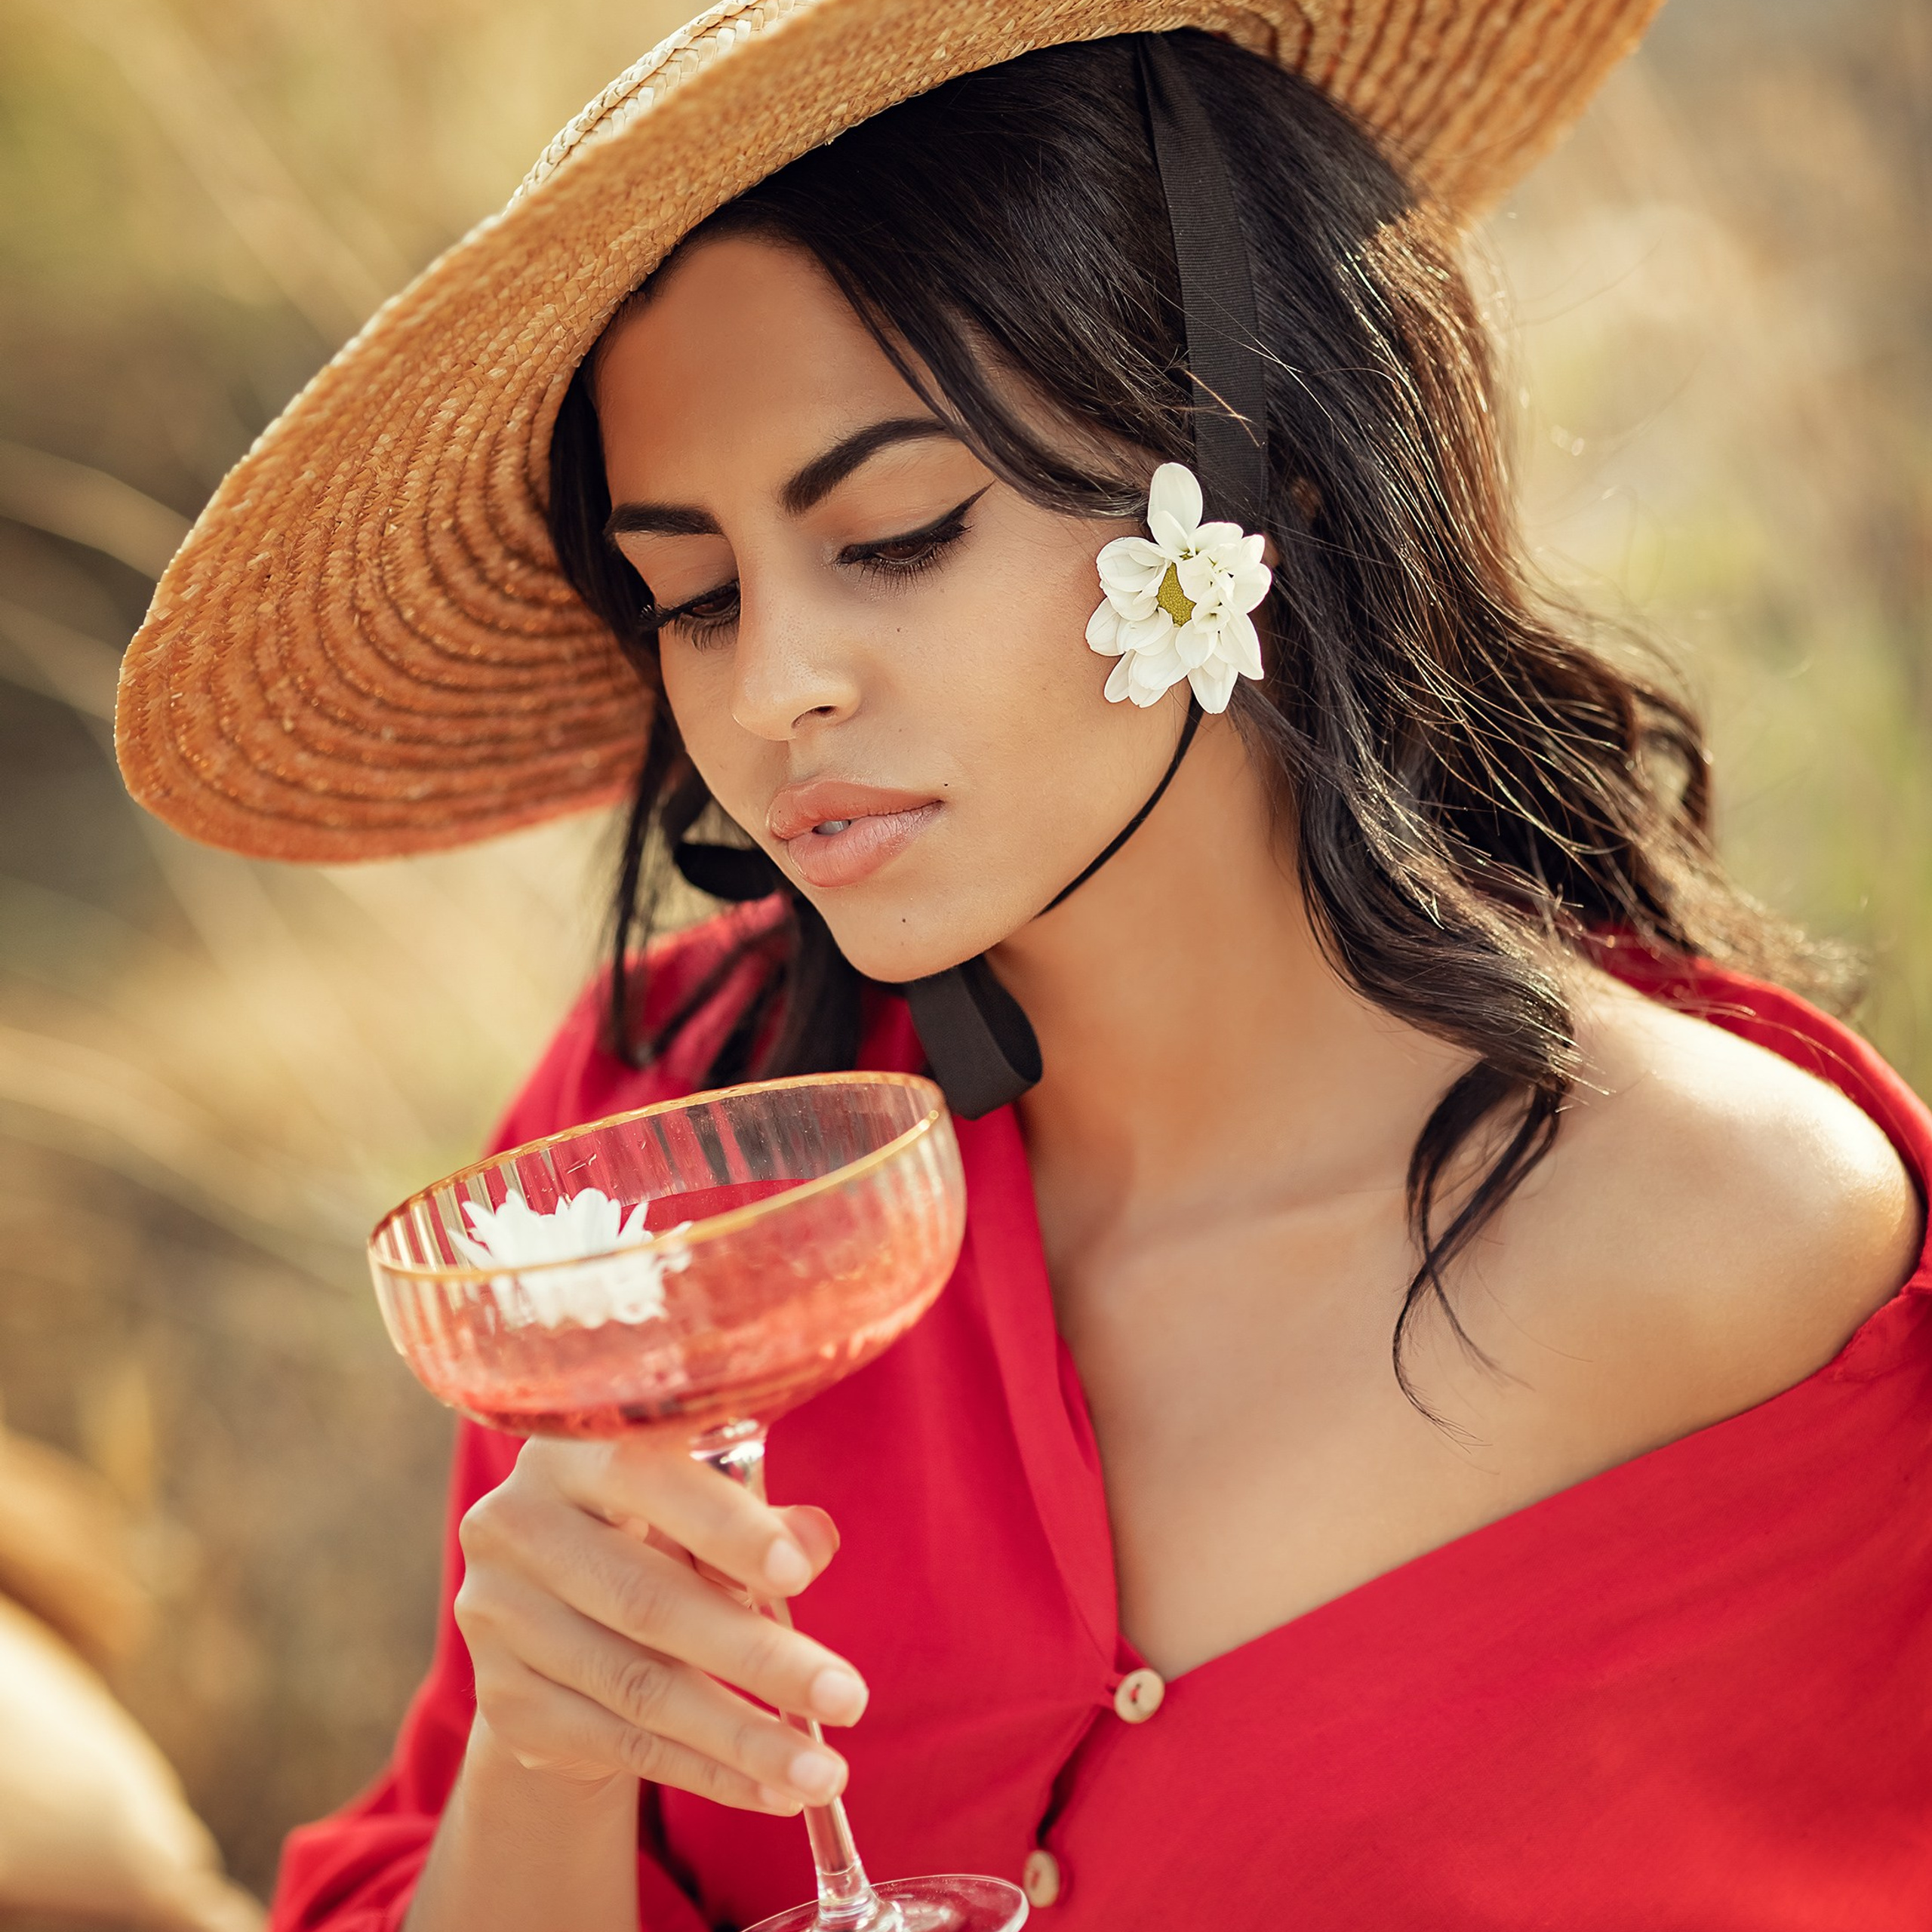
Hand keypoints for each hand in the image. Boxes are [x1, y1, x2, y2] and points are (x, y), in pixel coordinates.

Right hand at [454, 1434, 864, 1815]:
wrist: (551, 1614)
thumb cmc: (651, 1534)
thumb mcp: (699, 1508)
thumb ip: (756, 1519)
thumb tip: (813, 1542)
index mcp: (569, 1449)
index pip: (642, 1476)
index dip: (721, 1526)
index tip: (798, 1574)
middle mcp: (516, 1525)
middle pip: (647, 1601)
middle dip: (759, 1656)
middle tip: (851, 1697)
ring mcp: (500, 1617)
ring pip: (639, 1689)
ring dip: (743, 1737)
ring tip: (825, 1771)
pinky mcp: (507, 1701)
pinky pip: (623, 1745)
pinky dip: (709, 1772)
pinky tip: (775, 1791)